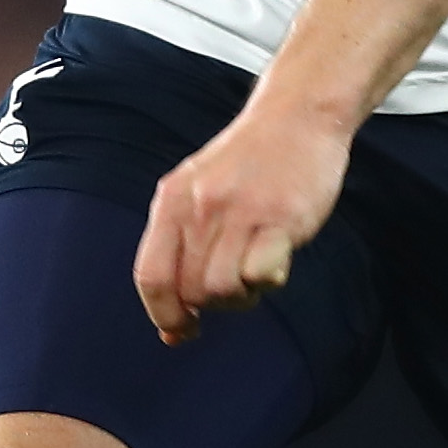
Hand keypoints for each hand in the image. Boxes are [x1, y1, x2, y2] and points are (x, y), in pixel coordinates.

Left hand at [134, 99, 350, 345]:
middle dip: (213, 303)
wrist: (296, 117)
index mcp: (172, 200)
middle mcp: (199, 206)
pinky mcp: (279, 217)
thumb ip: (180, 251)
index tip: (182, 330)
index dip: (163, 314)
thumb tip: (171, 330)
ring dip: (242, 296)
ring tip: (257, 270)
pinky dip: (269, 280)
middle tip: (236, 282)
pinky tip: (278, 258)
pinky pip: (261, 275)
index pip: (151, 277)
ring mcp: (239, 211)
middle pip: (190, 290)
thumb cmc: (249, 163)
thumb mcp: (198, 192)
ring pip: (222, 290)